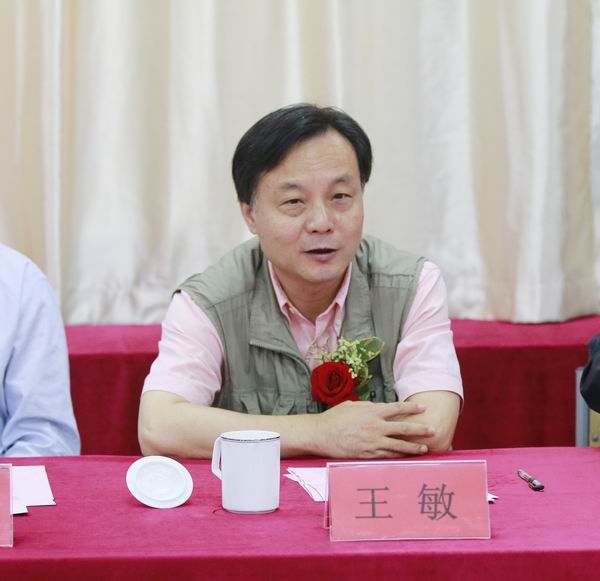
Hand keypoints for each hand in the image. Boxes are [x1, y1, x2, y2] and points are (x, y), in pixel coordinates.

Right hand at [313, 401, 434, 458]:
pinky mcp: (367, 455)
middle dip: (420, 429)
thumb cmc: (334, 418)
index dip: (412, 408)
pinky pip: (387, 456)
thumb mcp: (352, 406)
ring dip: (413, 447)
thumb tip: (379, 408)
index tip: (424, 408)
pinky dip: (398, 457)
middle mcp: (375, 427)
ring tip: (425, 448)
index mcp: (372, 412)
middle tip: (433, 429)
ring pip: (398, 445)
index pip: (397, 408)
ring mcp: (372, 442)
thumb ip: (368, 407)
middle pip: (403, 428)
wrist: (320, 434)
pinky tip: (406, 458)